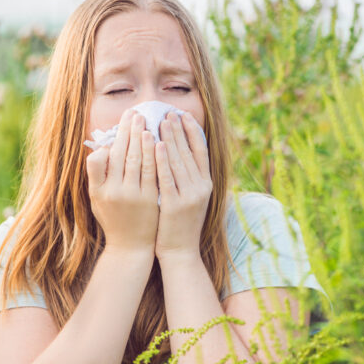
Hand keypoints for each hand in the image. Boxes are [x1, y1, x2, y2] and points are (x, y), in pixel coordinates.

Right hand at [86, 108, 159, 253]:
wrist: (131, 246)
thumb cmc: (114, 219)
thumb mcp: (97, 199)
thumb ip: (97, 174)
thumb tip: (103, 147)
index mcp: (98, 189)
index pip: (105, 156)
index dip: (116, 136)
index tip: (124, 120)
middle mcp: (114, 191)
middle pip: (124, 154)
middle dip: (130, 130)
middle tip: (136, 112)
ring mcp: (134, 196)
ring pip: (139, 160)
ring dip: (143, 138)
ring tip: (147, 120)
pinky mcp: (151, 199)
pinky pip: (154, 172)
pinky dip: (156, 155)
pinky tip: (159, 140)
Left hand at [154, 111, 211, 260]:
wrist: (181, 251)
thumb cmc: (182, 223)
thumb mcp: (193, 198)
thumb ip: (190, 177)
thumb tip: (182, 152)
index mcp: (207, 184)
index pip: (201, 151)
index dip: (193, 132)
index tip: (184, 115)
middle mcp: (201, 187)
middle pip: (189, 152)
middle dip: (178, 130)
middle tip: (168, 112)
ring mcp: (190, 196)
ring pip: (179, 161)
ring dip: (170, 139)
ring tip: (161, 121)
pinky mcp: (176, 205)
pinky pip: (168, 177)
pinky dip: (163, 159)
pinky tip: (157, 144)